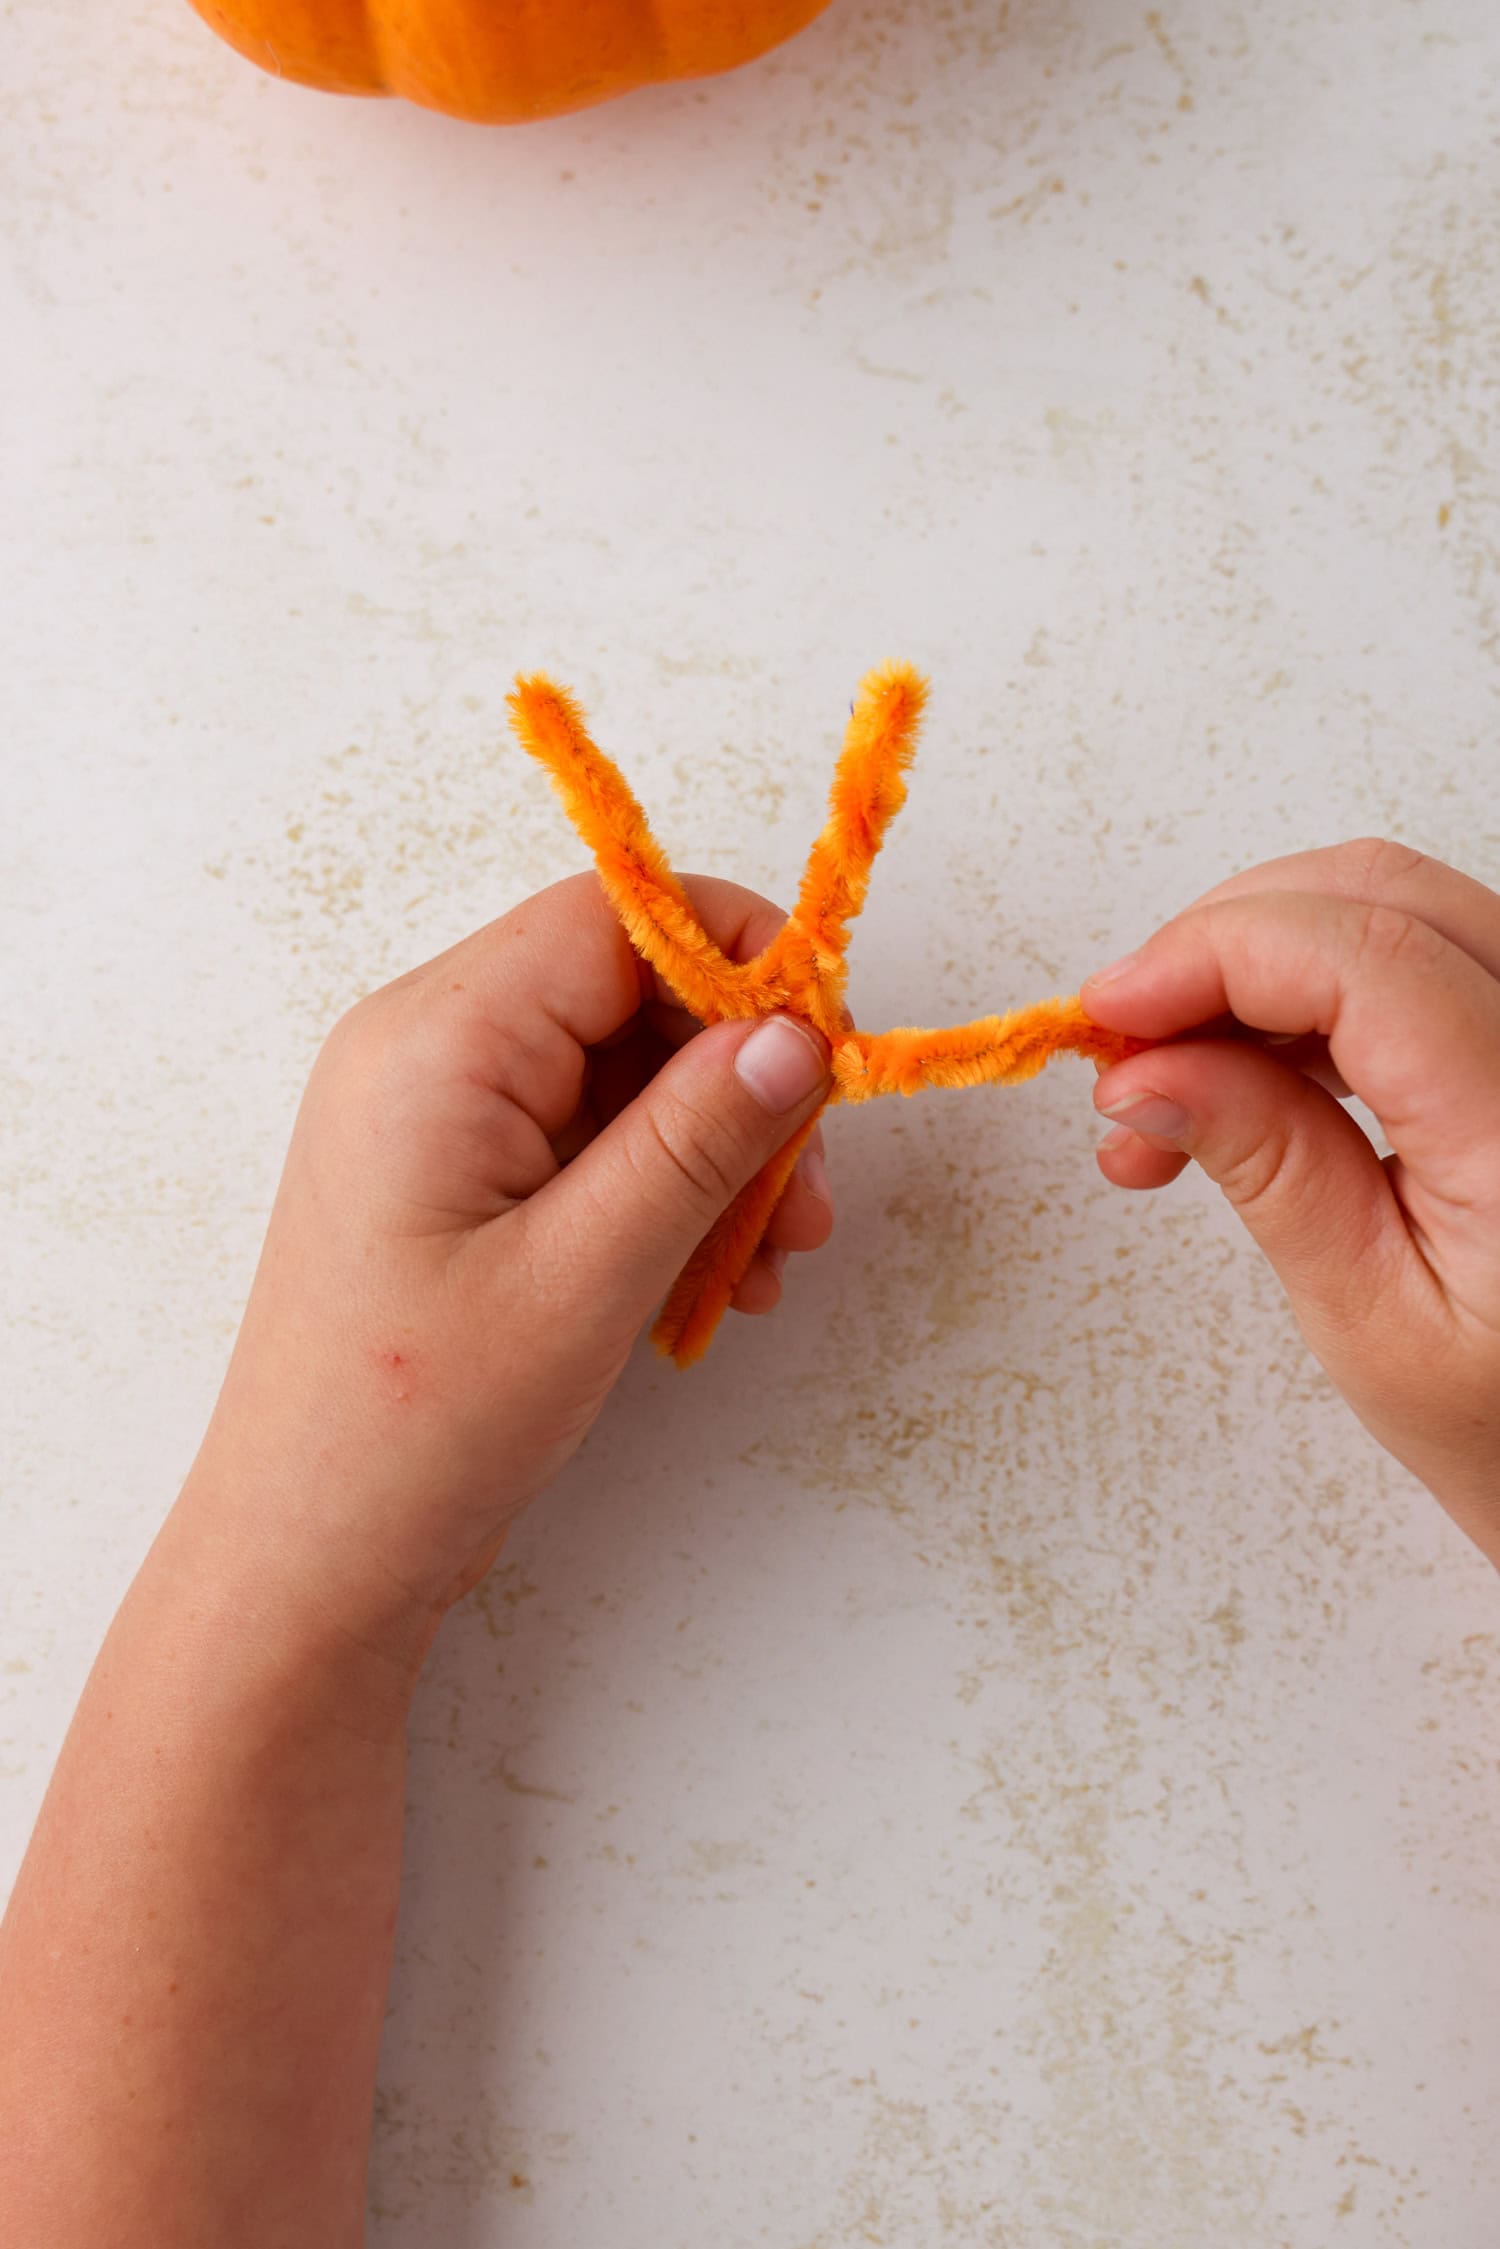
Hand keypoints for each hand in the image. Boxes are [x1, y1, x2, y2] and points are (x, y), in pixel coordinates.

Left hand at [185, 873, 833, 1668]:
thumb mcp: (585, 1274)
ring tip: (768, 1263)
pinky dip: (663, 1192)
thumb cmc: (421, 1424)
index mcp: (437, 1041)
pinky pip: (587, 1139)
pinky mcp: (456, 1177)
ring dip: (713, 1151)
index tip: (829, 1052)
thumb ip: (696, 1140)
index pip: (615, 919)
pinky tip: (714, 1276)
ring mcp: (438, 1115)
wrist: (309, 1558)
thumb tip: (799, 1033)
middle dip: (736, 1081)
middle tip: (810, 1196)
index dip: (739, 960)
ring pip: (620, 1073)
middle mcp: (427, 1050)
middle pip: (627, 992)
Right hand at [1081, 839, 1499, 1566]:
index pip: (1364, 959)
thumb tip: (1144, 1072)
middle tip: (1124, 1043)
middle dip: (1221, 944)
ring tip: (1167, 1086)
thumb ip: (1268, 1169)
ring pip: (1388, 913)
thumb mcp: (1374, 1321)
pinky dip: (1306, 994)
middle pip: (1375, 898)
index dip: (1211, 955)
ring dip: (1254, 968)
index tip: (1108, 1013)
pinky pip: (1414, 960)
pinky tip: (1240, 1075)